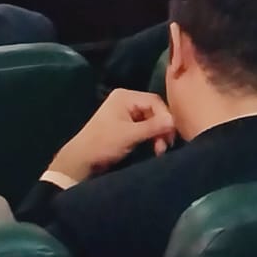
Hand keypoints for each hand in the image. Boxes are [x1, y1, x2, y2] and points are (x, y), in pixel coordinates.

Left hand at [47, 90, 175, 182]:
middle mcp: (126, 101)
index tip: (171, 134)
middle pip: (154, 110)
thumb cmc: (103, 143)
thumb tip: (174, 121)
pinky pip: (144, 127)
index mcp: (125, 96)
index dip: (165, 116)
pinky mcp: (125, 126)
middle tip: (166, 145)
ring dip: (157, 134)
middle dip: (161, 127)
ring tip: (159, 150)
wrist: (81, 160)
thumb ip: (153, 127)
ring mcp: (125, 113)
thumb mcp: (129, 135)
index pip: (154, 101)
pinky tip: (154, 147)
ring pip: (150, 120)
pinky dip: (150, 137)